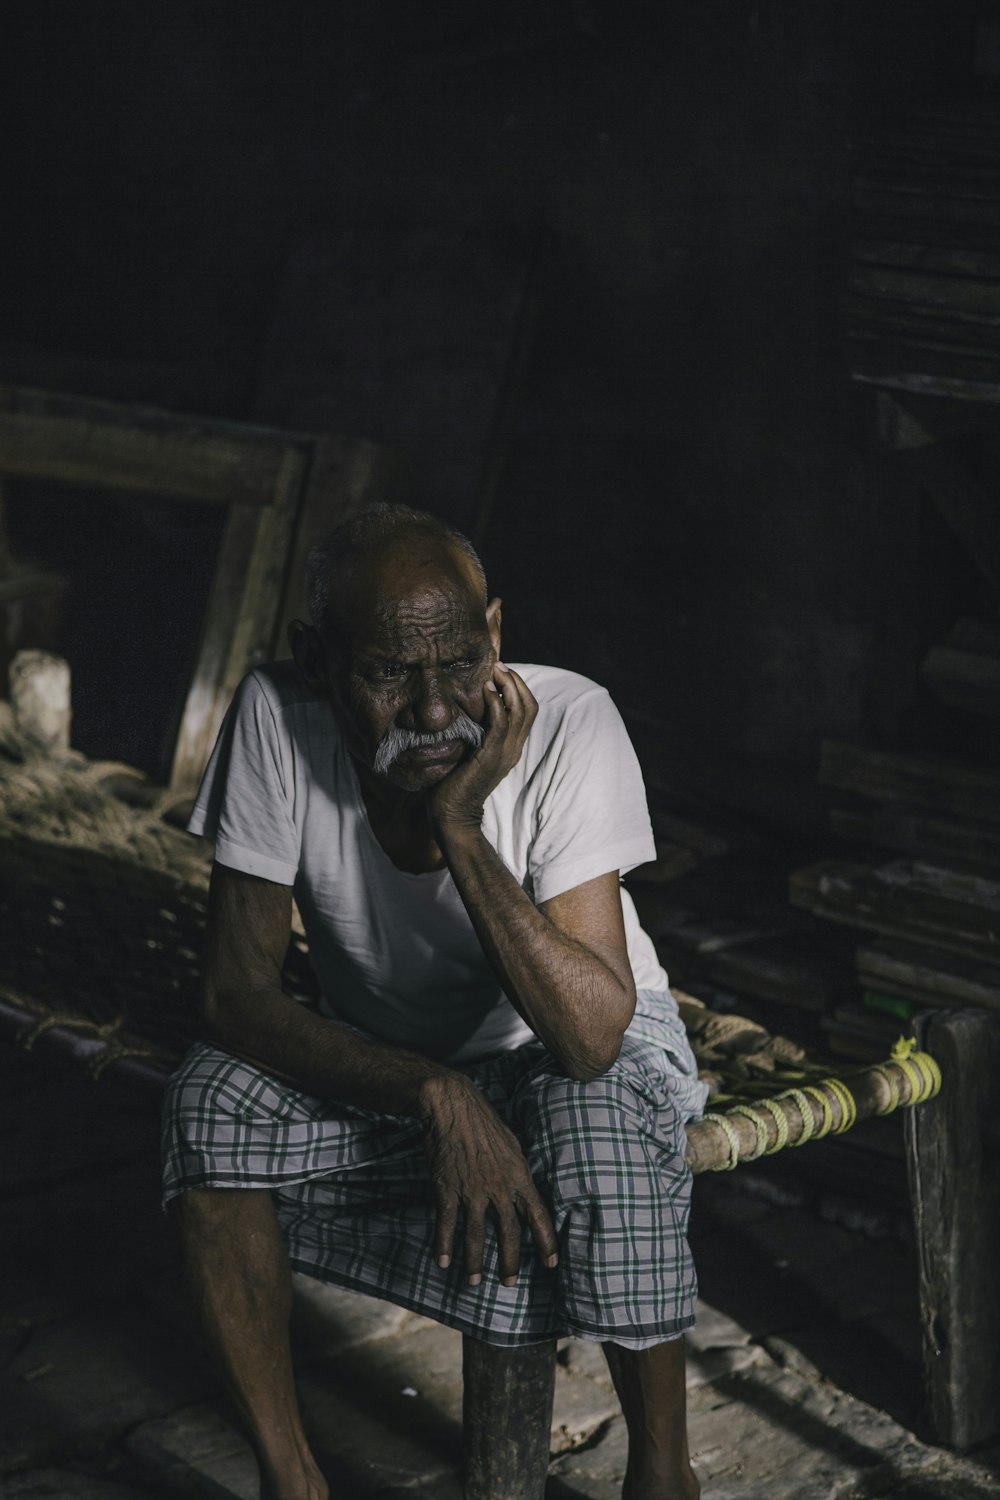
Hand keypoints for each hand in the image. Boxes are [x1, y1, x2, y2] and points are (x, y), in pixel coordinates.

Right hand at [419, 1074, 558, 1285]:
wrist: (452, 1105)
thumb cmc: (483, 1121)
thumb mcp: (512, 1143)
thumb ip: (518, 1170)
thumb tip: (524, 1187)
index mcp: (518, 1175)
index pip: (538, 1215)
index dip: (546, 1242)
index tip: (552, 1263)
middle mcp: (498, 1187)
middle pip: (508, 1232)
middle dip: (510, 1261)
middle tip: (509, 1282)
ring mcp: (472, 1189)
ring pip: (475, 1234)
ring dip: (474, 1262)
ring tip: (474, 1282)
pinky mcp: (448, 1188)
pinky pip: (447, 1223)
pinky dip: (444, 1244)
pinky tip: (442, 1261)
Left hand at [428, 664, 537, 831]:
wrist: (453, 815)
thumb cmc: (455, 784)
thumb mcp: (471, 752)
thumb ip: (476, 733)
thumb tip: (466, 710)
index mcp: (511, 747)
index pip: (528, 710)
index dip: (518, 687)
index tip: (500, 672)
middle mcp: (514, 748)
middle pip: (530, 705)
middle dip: (516, 681)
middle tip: (498, 665)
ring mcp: (505, 753)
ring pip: (521, 710)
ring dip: (509, 686)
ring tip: (494, 671)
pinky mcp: (491, 756)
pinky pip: (501, 724)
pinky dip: (497, 703)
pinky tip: (485, 690)